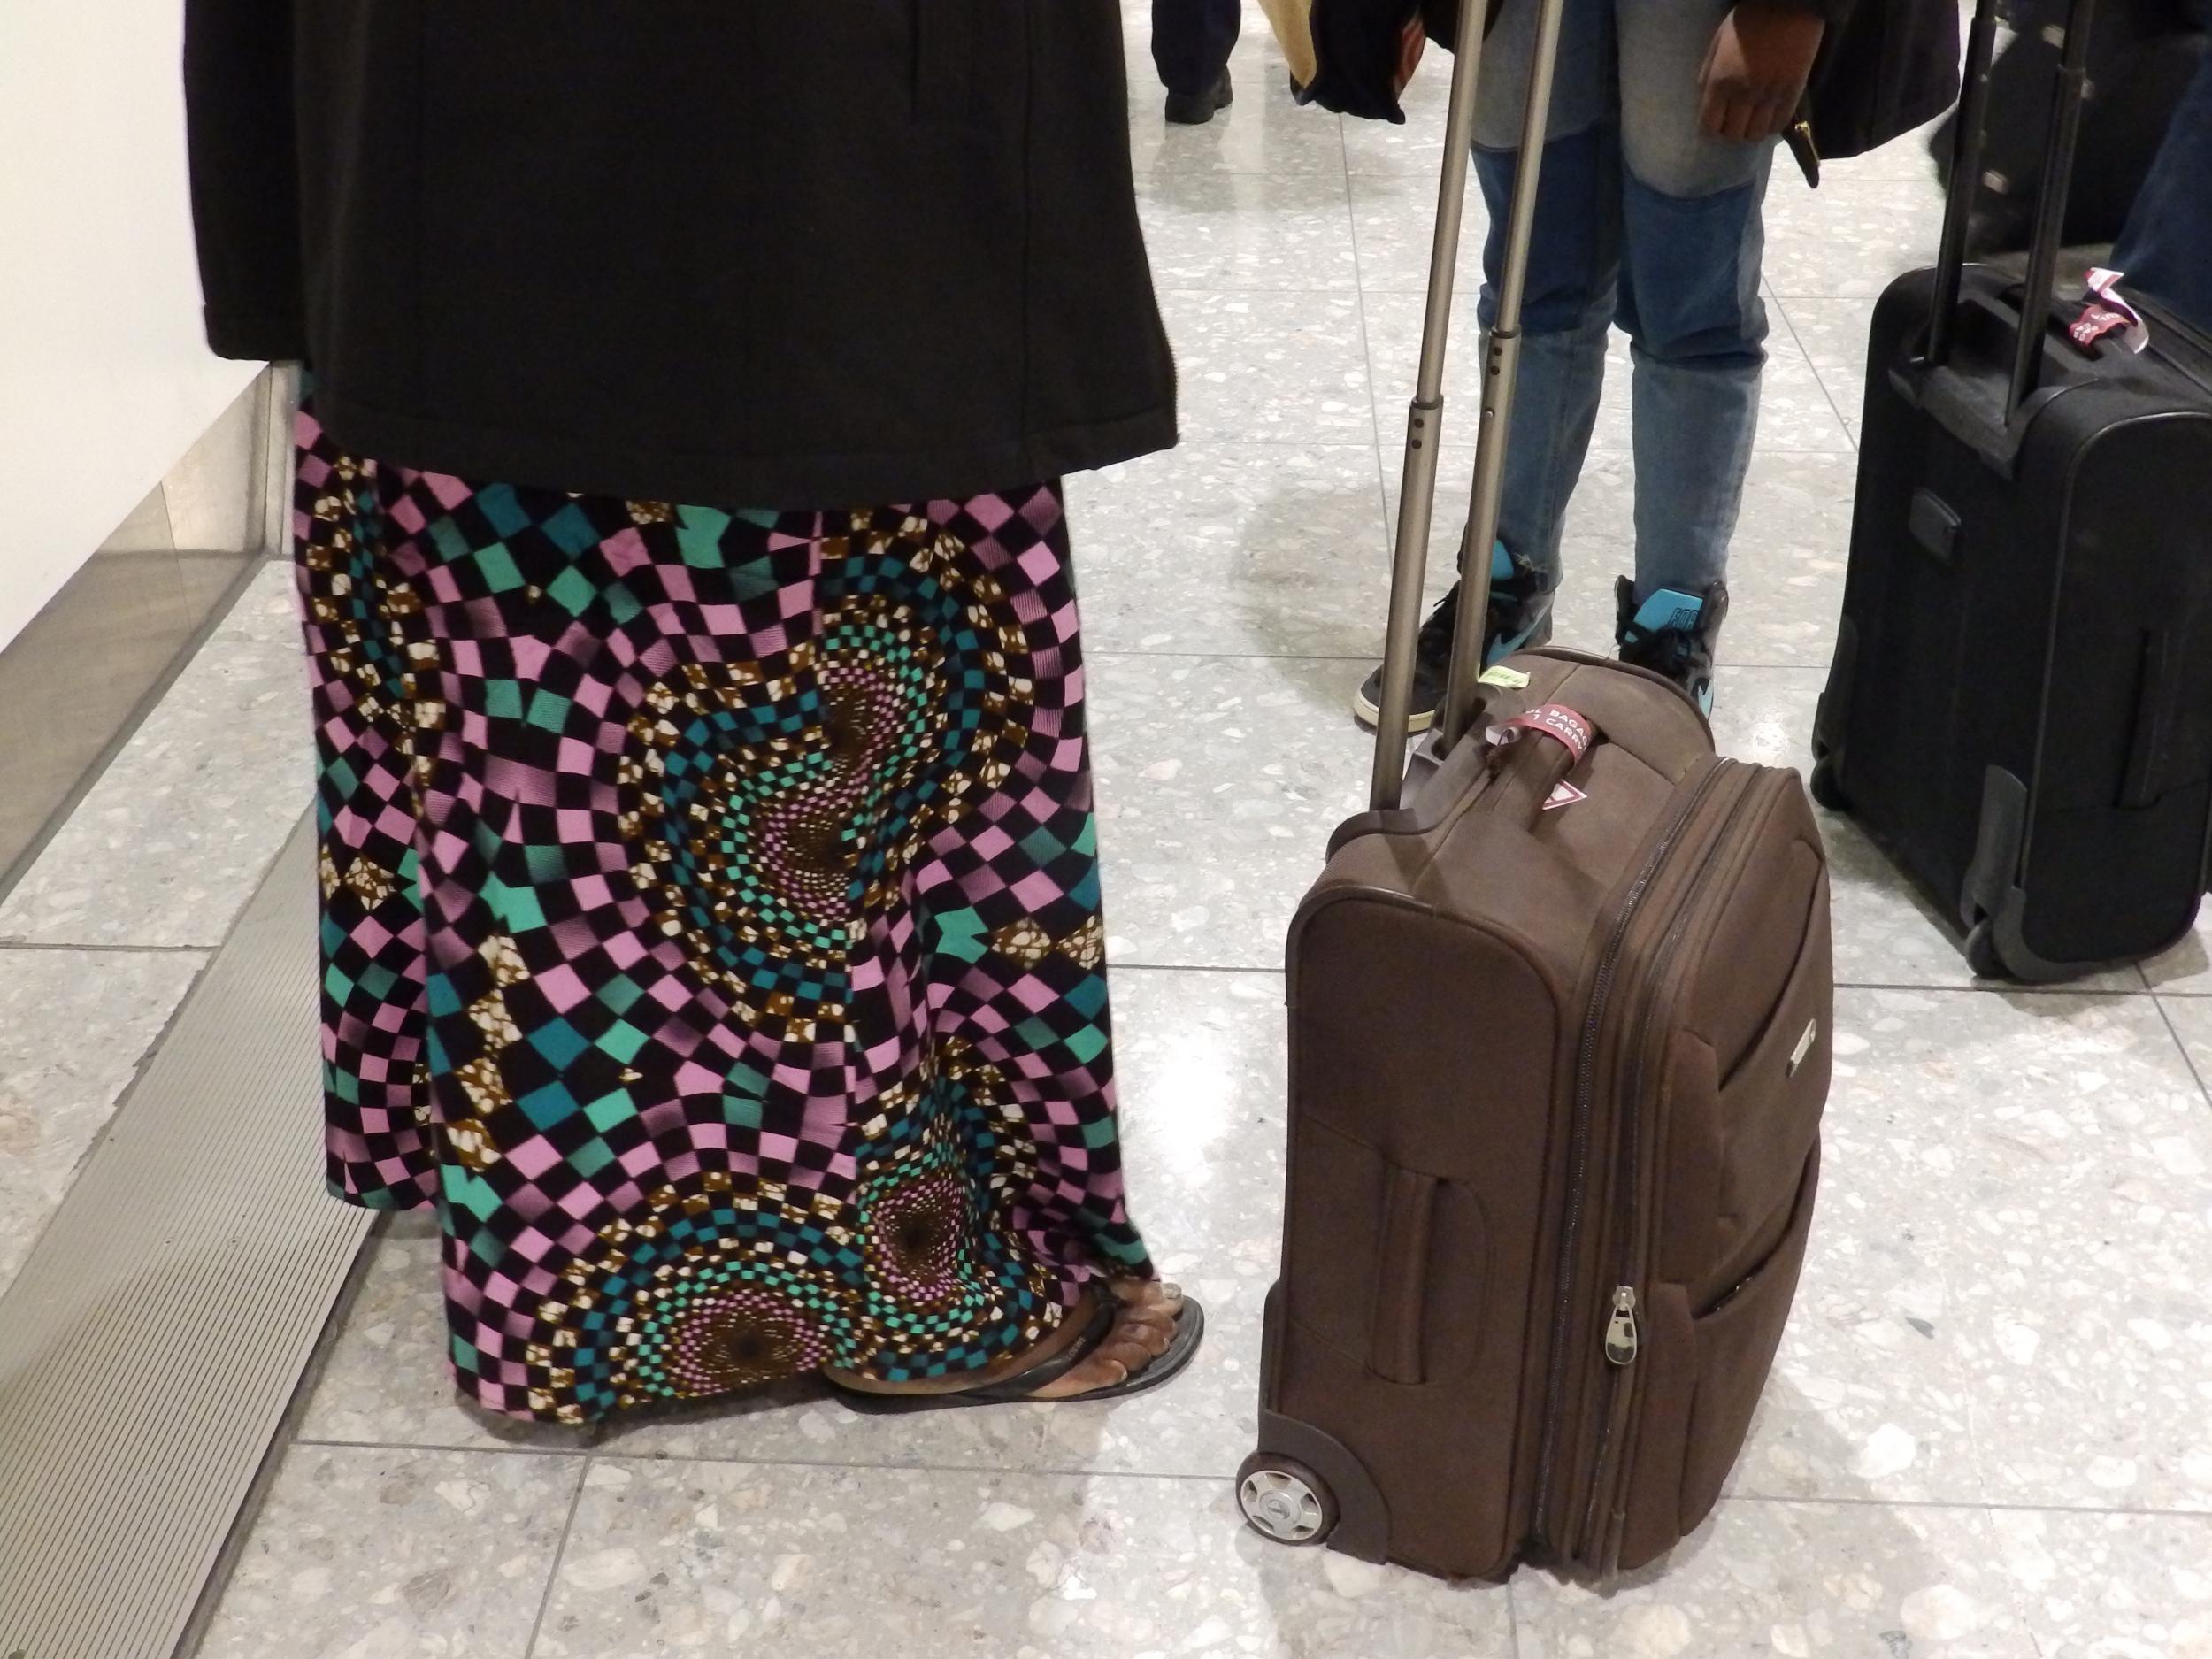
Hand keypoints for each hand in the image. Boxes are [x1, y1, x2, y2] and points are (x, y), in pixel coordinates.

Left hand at [1698, 1, 1826, 142]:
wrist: (1788, 5)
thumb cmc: (1748, 21)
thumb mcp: (1717, 43)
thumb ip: (1709, 73)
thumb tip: (1705, 98)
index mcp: (1720, 82)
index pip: (1709, 126)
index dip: (1711, 128)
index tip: (1716, 122)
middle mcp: (1742, 94)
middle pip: (1732, 134)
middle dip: (1730, 131)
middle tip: (1735, 120)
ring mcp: (1769, 95)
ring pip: (1755, 135)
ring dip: (1751, 131)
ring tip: (1753, 120)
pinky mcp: (1792, 93)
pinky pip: (1779, 125)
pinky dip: (1771, 126)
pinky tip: (1769, 117)